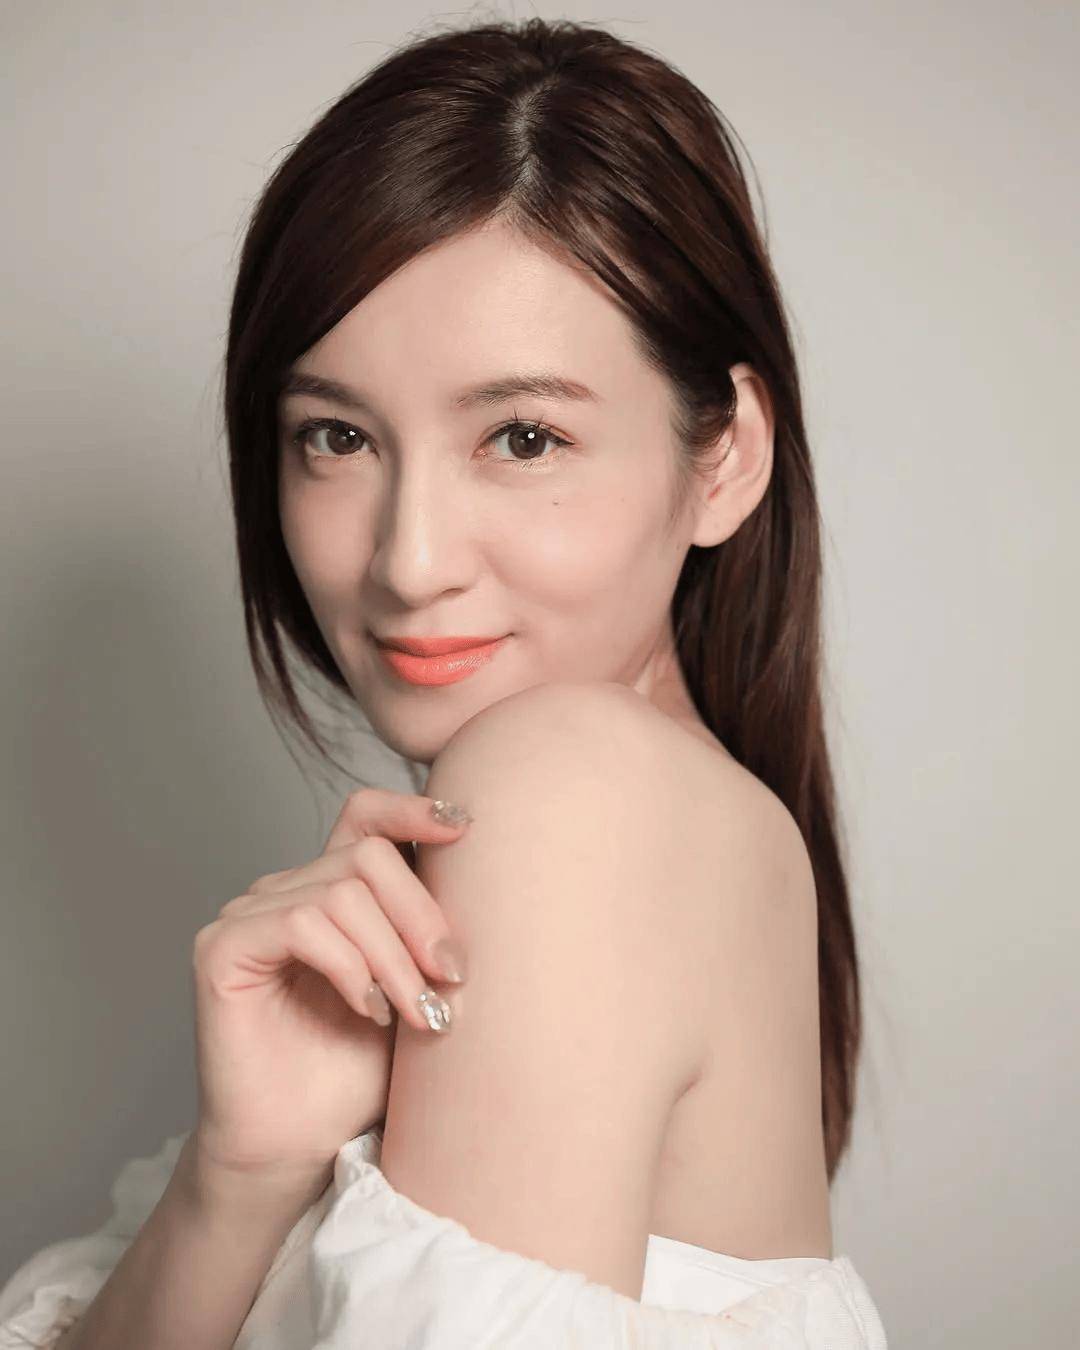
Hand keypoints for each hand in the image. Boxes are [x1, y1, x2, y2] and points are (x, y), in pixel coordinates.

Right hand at [189, 788, 470, 1183]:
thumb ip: (431, 932)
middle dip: (422, 917)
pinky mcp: (222, 947)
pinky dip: (349, 967)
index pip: (366, 816)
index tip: (466, 827)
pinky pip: (302, 924)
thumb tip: (486, 871)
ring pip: (342, 893)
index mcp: (333, 890)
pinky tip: (367, 1010)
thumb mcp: (416, 987)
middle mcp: (287, 890)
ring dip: (393, 956)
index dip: (412, 809)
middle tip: (451, 980)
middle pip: (369, 856)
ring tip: (416, 1012)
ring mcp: (250, 913)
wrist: (301, 1145)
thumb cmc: (358, 1072)